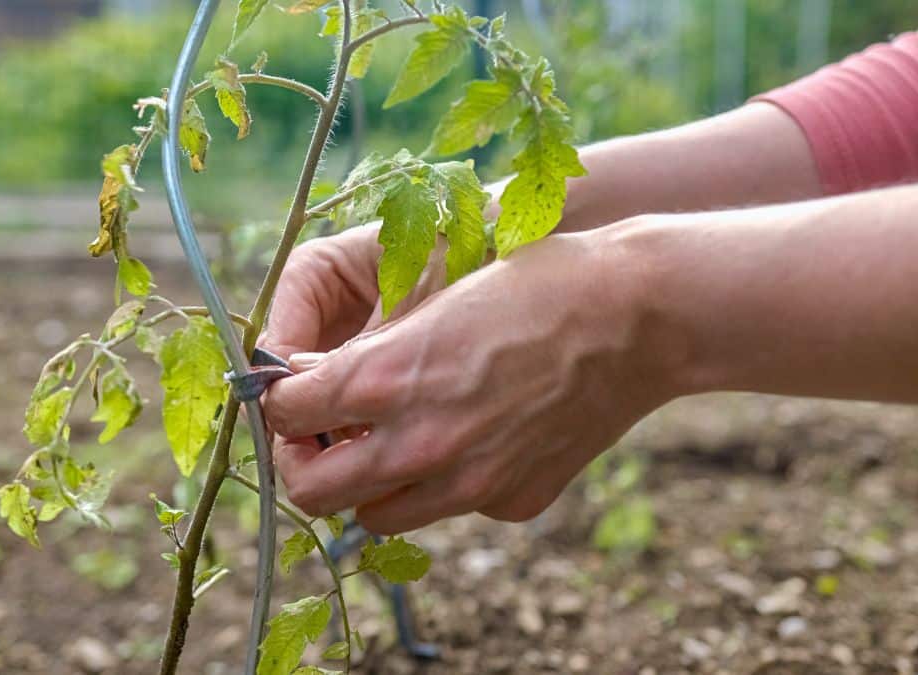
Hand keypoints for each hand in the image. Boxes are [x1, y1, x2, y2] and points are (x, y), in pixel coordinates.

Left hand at [264, 226, 680, 533]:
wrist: (637, 316)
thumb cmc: (537, 285)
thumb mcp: (436, 301)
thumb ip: (369, 355)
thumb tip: (318, 386)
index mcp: (386, 377)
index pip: (286, 415)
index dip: (280, 406)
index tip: (292, 398)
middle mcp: (419, 442)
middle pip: (312, 492)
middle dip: (305, 464)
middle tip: (320, 438)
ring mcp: (468, 484)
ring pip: (374, 517)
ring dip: (367, 485)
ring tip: (389, 442)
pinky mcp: (511, 502)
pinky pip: (449, 511)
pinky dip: (443, 485)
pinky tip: (472, 439)